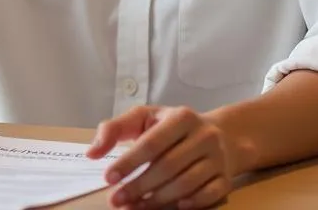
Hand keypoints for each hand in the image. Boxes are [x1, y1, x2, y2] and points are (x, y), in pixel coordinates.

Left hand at [87, 104, 237, 208]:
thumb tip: (91, 153)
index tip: (108, 178)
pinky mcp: (226, 179)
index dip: (129, 162)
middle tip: (117, 200)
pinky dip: (188, 204)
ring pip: (186, 185)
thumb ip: (115, 129)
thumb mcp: (145, 117)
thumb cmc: (172, 126)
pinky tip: (169, 208)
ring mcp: (217, 158)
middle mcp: (203, 136)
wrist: (221, 134)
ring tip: (134, 207)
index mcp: (181, 116)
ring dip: (157, 200)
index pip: (151, 143)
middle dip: (139, 186)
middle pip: (168, 167)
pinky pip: (207, 197)